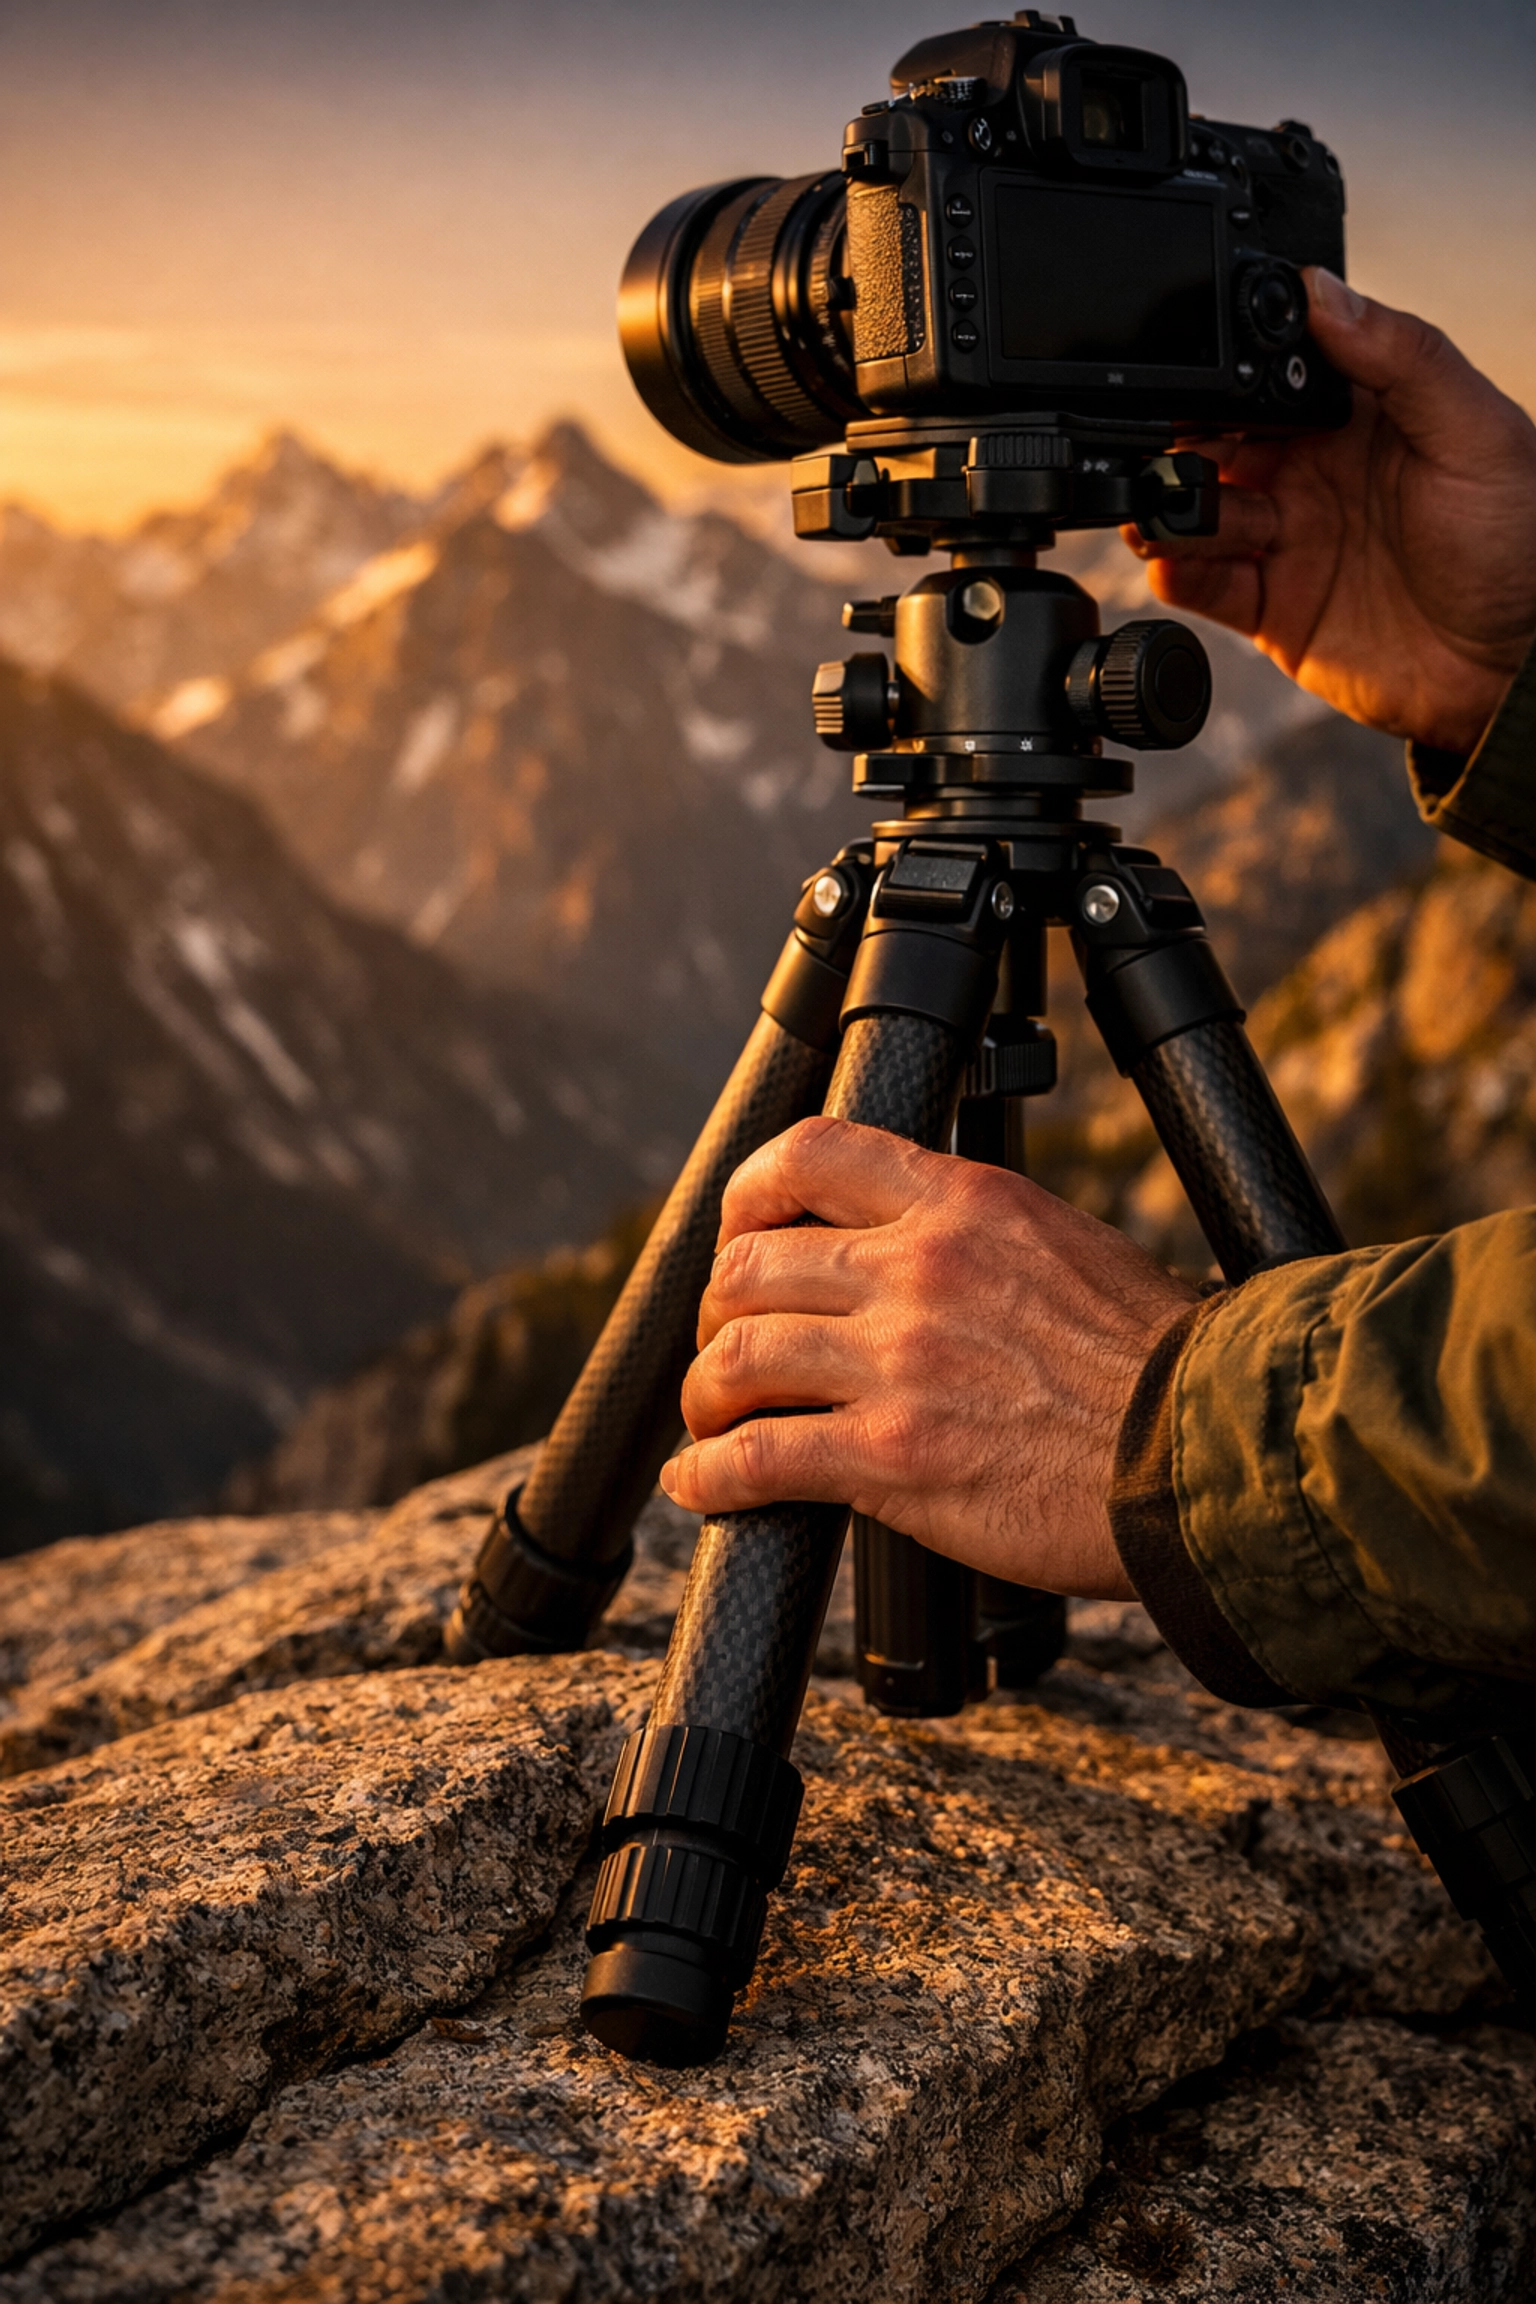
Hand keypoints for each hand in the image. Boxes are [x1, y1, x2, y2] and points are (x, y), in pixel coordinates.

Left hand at [659, 1116, 1198, 1599]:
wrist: (1208, 1452)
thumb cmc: (1158, 1366)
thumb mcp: (1065, 1246)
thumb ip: (976, 1240)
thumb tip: (913, 1255)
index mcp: (964, 1202)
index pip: (812, 1154)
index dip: (748, 1194)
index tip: (740, 1230)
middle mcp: (918, 1267)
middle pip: (750, 1263)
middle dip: (717, 1309)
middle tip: (725, 1345)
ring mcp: (898, 1361)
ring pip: (737, 1355)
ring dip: (706, 1395)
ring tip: (711, 1420)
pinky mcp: (891, 1457)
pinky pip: (758, 1458)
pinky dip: (709, 1476)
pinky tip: (701, 1486)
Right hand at [1124, 270, 1535, 753]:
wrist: (1509, 671)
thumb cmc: (1517, 546)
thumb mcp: (1473, 432)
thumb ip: (1401, 357)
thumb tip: (1322, 291)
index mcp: (1358, 414)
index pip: (1272, 374)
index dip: (1230, 372)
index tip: (1200, 373)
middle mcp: (1312, 471)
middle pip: (1218, 441)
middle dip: (1181, 441)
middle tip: (1172, 450)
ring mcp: (1287, 538)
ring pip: (1201, 510)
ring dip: (1169, 507)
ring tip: (1162, 512)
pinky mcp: (1270, 606)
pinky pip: (1205, 584)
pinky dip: (1177, 572)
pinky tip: (1171, 562)